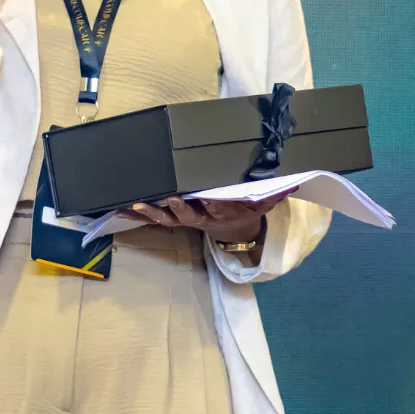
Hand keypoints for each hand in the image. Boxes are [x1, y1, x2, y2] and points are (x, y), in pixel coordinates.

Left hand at [121, 189, 297, 245]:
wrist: (233, 231)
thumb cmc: (245, 212)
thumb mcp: (263, 205)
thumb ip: (275, 194)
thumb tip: (293, 182)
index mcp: (222, 213)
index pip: (217, 207)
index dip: (210, 202)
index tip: (205, 197)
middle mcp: (201, 217)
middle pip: (187, 214)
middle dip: (177, 206)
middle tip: (169, 197)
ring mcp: (186, 219)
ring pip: (166, 217)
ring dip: (150, 212)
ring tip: (134, 205)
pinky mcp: (174, 217)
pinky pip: (154, 216)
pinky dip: (137, 213)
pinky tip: (120, 207)